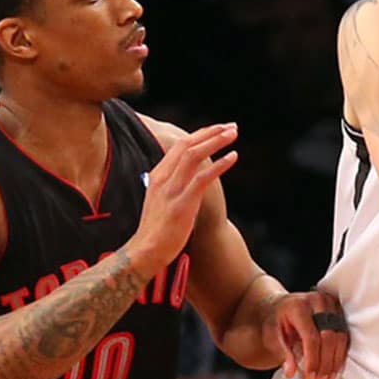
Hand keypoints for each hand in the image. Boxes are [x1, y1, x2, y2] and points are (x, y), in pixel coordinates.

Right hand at [133, 123, 238, 266]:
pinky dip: (219, 165)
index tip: (217, 129)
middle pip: (188, 145)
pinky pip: (203, 178)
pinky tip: (233, 157)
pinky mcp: (182, 203)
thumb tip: (187, 178)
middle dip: (211, 132)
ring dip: (216, 141)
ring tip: (233, 133)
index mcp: (158, 175)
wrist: (145, 252)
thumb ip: (171, 185)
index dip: (200, 134)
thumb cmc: (156, 229)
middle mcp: (164, 178)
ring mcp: (172, 190)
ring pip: (195, 156)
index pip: (180, 146)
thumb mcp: (160, 199)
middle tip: (230, 126)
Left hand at [260, 290, 348, 378]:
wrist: (282, 306)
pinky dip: (340, 354)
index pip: (311, 336)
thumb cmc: (276, 321)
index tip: (310, 377)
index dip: (312, 359)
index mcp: (299, 306)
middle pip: (328, 337)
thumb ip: (283, 352)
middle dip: (325, 363)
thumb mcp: (273, 336)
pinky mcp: (339, 312)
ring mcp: (331, 305)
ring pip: (340, 336)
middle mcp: (317, 302)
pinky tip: (334, 369)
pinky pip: (345, 335)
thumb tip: (291, 371)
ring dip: (335, 361)